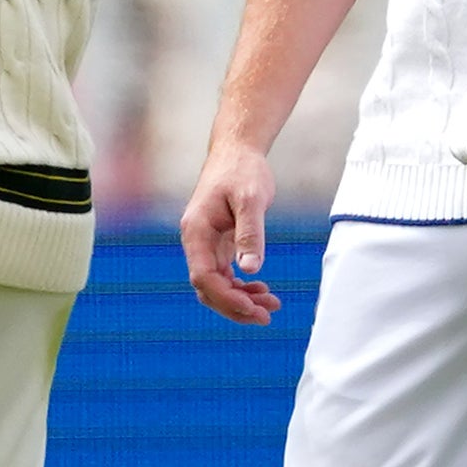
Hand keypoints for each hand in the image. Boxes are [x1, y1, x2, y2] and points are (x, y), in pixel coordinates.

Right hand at [179, 140, 281, 325]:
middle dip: (235, 306)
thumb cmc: (242, 171)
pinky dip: (241, 286)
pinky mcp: (218, 243)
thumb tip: (251, 270)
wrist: (236, 150)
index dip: (227, 297)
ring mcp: (205, 244)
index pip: (203, 277)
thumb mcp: (251, 200)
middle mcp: (196, 241)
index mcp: (196, 232)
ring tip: (271, 305)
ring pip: (216, 285)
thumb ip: (250, 234)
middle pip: (207, 288)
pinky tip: (262, 289)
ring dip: (240, 299)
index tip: (254, 308)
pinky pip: (224, 274)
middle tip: (266, 316)